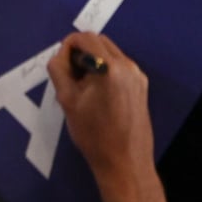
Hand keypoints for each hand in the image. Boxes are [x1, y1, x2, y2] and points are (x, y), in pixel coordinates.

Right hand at [48, 32, 166, 201]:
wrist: (125, 162)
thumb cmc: (94, 136)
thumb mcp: (68, 101)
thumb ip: (59, 71)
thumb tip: (59, 56)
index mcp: (110, 68)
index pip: (85, 38)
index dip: (67, 46)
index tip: (61, 64)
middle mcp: (128, 66)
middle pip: (99, 41)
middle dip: (81, 51)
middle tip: (70, 75)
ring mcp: (137, 75)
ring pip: (110, 52)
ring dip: (93, 60)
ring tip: (82, 87)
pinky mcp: (141, 85)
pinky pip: (120, 66)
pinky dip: (105, 70)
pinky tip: (97, 93)